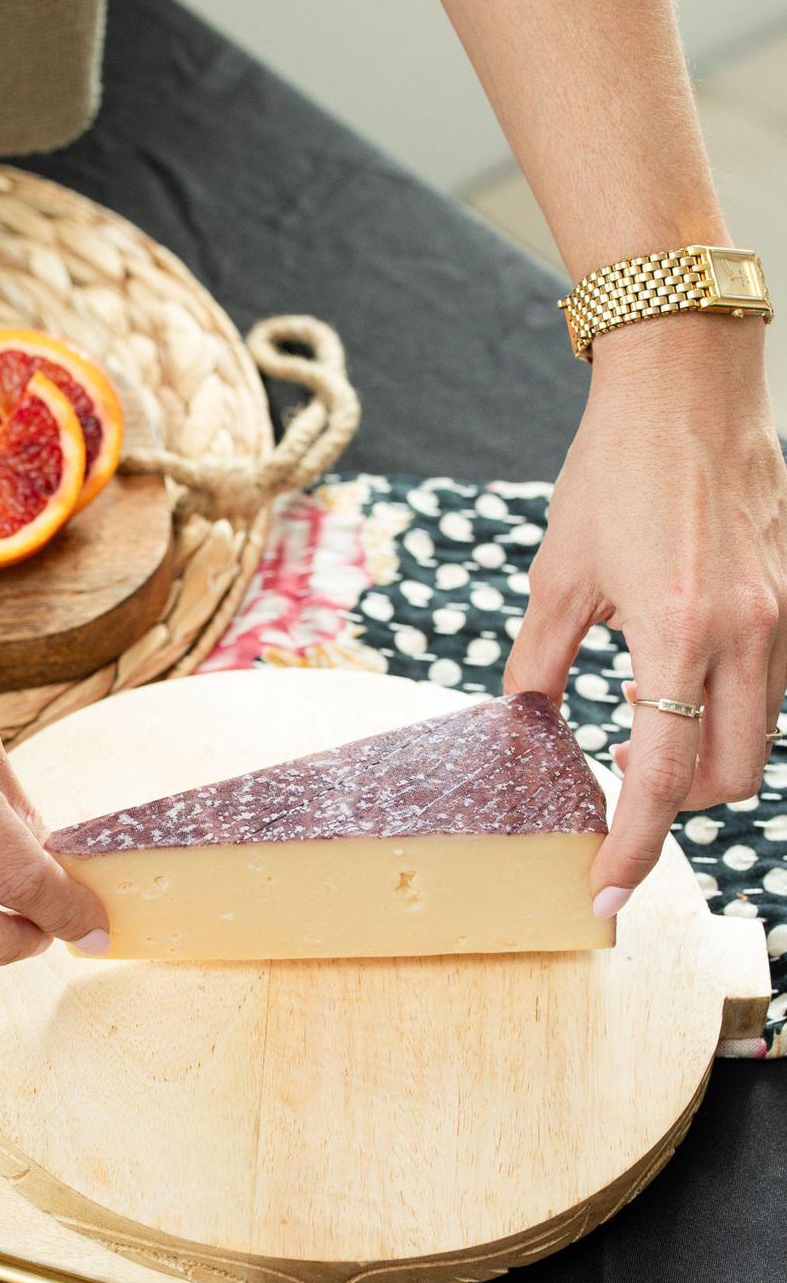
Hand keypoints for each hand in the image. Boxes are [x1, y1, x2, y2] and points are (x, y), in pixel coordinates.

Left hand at [505, 314, 786, 914]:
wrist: (685, 387)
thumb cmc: (614, 473)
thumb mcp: (557, 577)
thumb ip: (539, 666)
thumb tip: (521, 733)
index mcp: (679, 630)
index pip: (664, 776)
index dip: (632, 847)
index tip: (605, 895)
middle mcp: (748, 631)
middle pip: (731, 777)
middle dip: (677, 807)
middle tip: (618, 782)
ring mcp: (785, 615)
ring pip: (760, 736)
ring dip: (706, 755)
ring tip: (640, 724)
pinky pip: (776, 688)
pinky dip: (731, 708)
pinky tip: (680, 679)